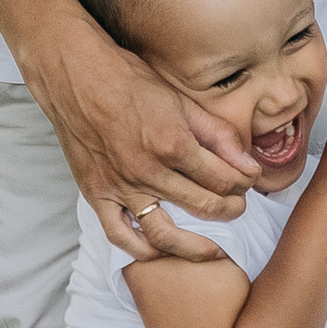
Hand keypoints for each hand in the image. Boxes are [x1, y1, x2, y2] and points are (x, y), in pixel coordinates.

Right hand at [28, 22, 260, 253]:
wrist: (77, 76)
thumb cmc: (129, 82)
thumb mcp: (182, 101)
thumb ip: (219, 135)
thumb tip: (249, 164)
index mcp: (173, 143)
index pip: (224, 179)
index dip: (245, 183)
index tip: (249, 181)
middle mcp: (148, 170)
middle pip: (204, 206)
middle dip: (231, 209)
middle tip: (238, 207)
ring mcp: (120, 186)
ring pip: (166, 234)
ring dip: (196, 246)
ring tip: (214, 248)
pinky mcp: (97, 194)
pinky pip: (120, 235)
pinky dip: (142, 250)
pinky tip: (161, 251)